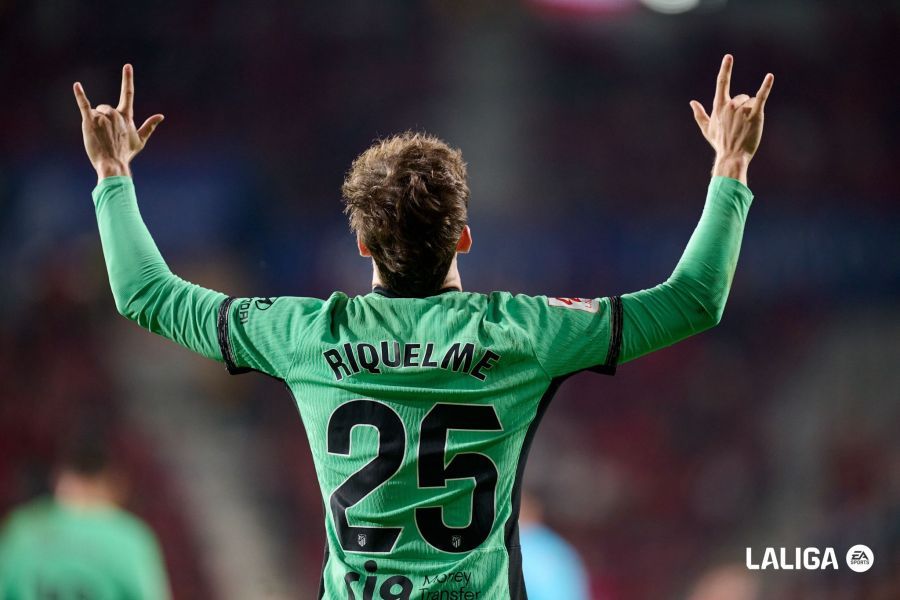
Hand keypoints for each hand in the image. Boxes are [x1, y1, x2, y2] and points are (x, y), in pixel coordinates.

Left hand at [73, 64, 163, 182]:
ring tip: (100, 137)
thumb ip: (150, 126)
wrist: (113, 164)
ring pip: (96, 112)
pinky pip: (84, 104)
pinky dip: (80, 95)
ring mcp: (103, 116)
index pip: (128, 93)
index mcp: (126, 116)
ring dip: (95, 123)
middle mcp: (116, 114)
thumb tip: (161, 116)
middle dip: (104, 120)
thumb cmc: (126, 153)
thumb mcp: (140, 140)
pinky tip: (77, 85)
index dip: (127, 79)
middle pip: (105, 108)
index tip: (127, 66)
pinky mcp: (90, 120)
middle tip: (106, 137)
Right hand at [690, 55, 772, 183]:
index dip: (725, 69)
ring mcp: (742, 110)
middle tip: (739, 126)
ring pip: (750, 102)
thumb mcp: (707, 129)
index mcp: (719, 106)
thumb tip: (692, 102)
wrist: (732, 156)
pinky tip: (769, 77)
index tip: (728, 56)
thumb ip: (699, 114)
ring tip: (745, 128)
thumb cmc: (720, 143)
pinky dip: (766, 86)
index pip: (722, 83)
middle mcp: (730, 105)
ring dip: (750, 113)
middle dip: (742, 108)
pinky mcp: (755, 115)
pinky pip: (761, 97)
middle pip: (741, 97)